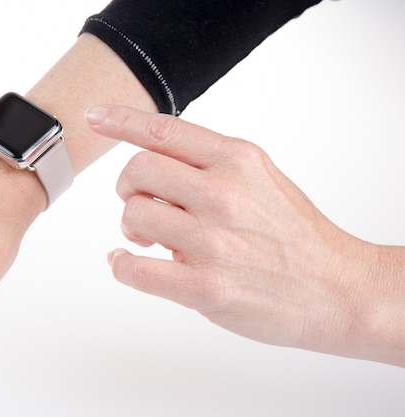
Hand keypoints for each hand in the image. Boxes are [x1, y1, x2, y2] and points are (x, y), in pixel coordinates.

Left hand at [86, 105, 393, 361]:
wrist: (338, 289)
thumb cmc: (295, 234)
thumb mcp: (261, 177)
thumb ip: (211, 164)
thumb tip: (153, 163)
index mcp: (236, 160)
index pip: (163, 129)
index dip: (121, 120)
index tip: (95, 117)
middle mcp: (223, 193)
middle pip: (137, 170)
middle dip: (128, 187)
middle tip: (141, 204)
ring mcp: (213, 241)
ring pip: (133, 215)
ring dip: (130, 228)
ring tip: (148, 240)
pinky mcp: (206, 286)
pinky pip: (136, 270)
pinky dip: (121, 266)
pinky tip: (126, 264)